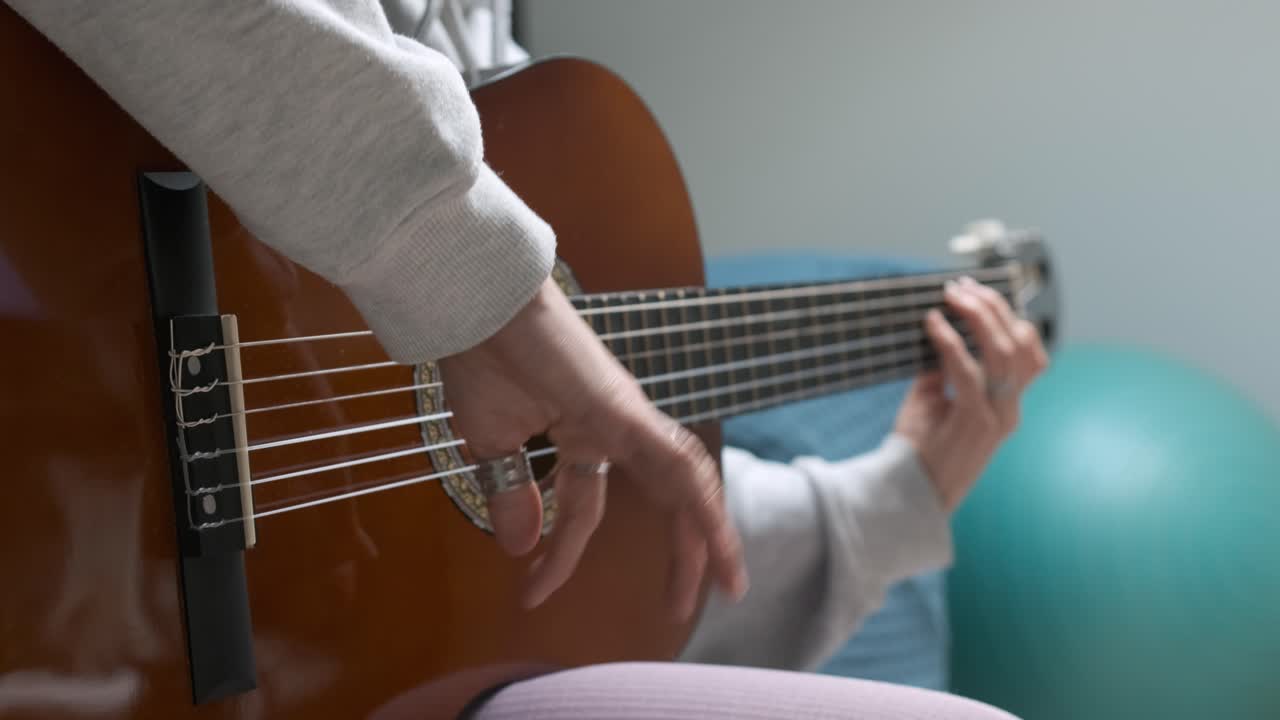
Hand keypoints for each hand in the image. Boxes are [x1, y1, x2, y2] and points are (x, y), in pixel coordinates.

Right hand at [436, 277, 747, 619]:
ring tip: (728, 586)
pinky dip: (702, 501)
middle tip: (684, 606)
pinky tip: (718, 538)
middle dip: (680, 551)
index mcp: (582, 435)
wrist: (476, 306)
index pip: (582, 509)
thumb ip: (510, 494)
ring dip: (708, 535)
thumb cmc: (479, 359)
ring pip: (684, 482)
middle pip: (664, 497)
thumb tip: (519, 546)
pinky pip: (676, 462)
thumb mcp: (490, 446)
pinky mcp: (625, 409)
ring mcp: (627, 418)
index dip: (562, 556)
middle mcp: (616, 429)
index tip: (533, 596)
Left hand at [894, 276, 1048, 510]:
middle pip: (1021, 345)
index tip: (976, 292)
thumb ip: (941, 369)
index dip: (1008, 316)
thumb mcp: (932, 402)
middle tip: (962, 287)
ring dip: (978, 317)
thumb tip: (934, 330)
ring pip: (1004, 353)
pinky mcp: (974, 422)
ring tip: (952, 296)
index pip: (1028, 351)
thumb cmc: (919, 449)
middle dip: (993, 307)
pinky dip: (951, 341)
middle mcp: (1009, 409)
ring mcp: (997, 416)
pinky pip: (968, 372)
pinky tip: (933, 324)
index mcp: (1007, 405)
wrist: (909, 495)